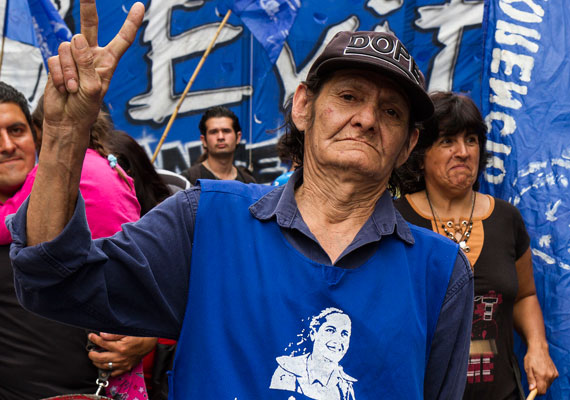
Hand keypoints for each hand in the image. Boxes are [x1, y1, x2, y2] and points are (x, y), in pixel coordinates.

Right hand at [43, 0, 143, 136]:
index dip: (131, 23)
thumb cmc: (85, 107)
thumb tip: (76, 37)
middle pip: (89, 25)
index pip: (122, 39)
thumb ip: (87, 64)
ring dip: (70, 71)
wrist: (67, 119)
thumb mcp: (93, 88)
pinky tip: (63, 87)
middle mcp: (91, 55)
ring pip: (68, 48)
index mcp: (108, 61)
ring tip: (73, 88)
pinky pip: (56, 60)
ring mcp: (73, 57)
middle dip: (87, 7)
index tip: (141, 6)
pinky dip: (59, 76)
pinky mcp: (58, 62)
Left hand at [88, 332, 156, 376]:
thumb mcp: (127, 331)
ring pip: (105, 366)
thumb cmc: (140, 336)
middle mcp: (121, 357)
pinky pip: (114, 373)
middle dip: (92, 354)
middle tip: (90, 350)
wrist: (150, 342)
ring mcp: (123, 364)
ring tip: (95, 358)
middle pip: (100, 358)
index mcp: (120, 347)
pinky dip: (108, 371)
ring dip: (97, 362)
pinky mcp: (126, 367)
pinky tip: (105, 366)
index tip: (91, 336)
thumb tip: (102, 334)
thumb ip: (114, 334)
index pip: (102, 343)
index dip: (94, 339)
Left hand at [524, 343, 557, 394]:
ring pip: (548, 384)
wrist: (539, 349)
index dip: (536, 392)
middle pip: (545, 388)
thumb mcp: (527, 368)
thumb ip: (530, 379)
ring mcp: (553, 374)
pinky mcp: (556, 373)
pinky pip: (551, 380)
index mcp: (542, 375)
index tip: (532, 389)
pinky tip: (543, 371)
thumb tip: (532, 389)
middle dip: (539, 386)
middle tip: (534, 378)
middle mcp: (549, 376)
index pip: (541, 391)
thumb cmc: (531, 357)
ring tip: (538, 373)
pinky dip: (547, 378)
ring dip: (543, 382)